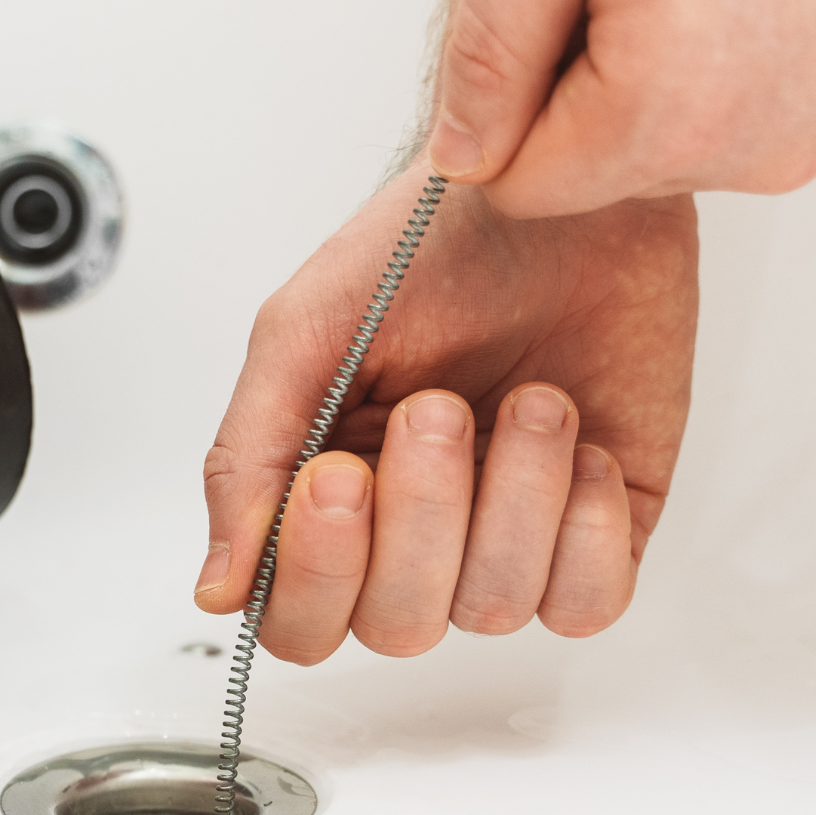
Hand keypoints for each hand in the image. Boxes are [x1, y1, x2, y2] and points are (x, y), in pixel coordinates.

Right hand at [194, 166, 696, 661]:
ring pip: (492, 609)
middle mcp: (413, 535)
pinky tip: (579, 443)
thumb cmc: (428, 245)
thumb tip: (218, 589)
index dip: (317, 574)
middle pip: (395, 627)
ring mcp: (507, 538)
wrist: (559, 187)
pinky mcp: (597, 528)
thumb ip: (246, 461)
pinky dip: (582, 526)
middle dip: (421, 517)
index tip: (337, 475)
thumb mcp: (302, 334)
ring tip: (531, 399)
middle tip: (439, 408)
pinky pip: (588, 604)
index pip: (299, 620)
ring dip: (513, 495)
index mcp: (327, 499)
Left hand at [426, 0, 815, 217]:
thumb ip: (494, 43)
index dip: (509, 98)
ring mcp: (805, 140)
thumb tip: (461, 149)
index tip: (550, 12)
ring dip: (647, 73)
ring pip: (662, 147)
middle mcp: (748, 152)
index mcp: (666, 115)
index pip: (518, 185)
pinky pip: (734, 119)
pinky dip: (716, 64)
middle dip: (580, 83)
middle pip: (591, 170)